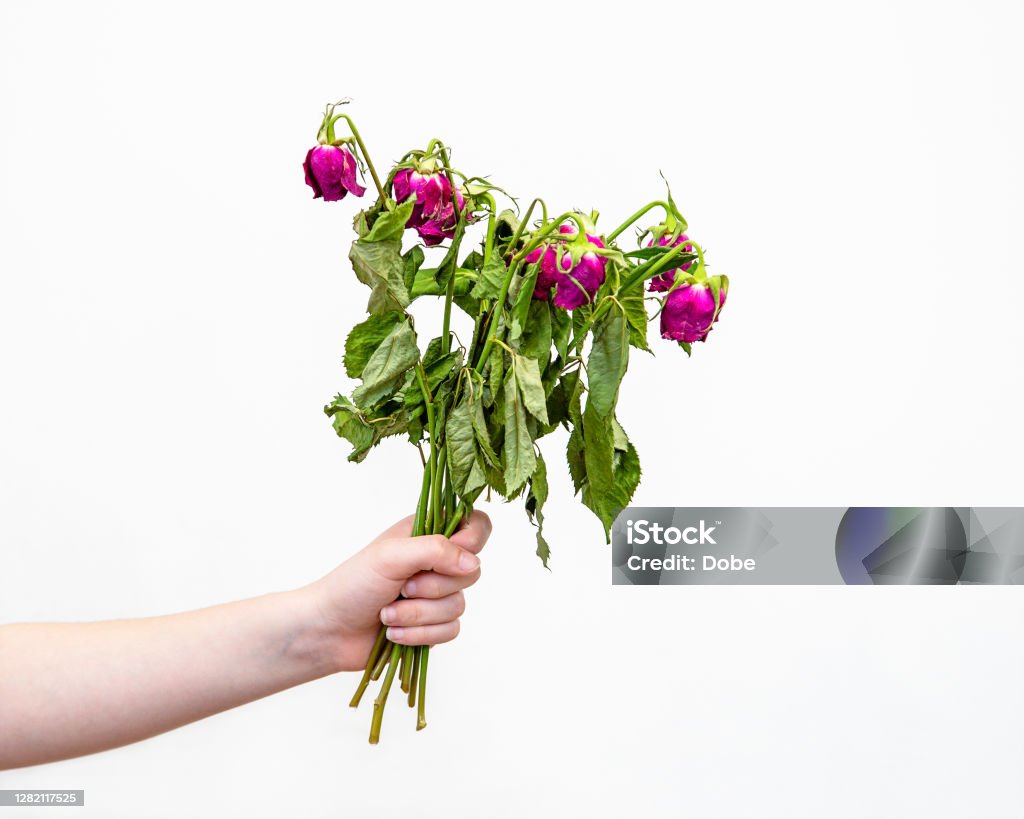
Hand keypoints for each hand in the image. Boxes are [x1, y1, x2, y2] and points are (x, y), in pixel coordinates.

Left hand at [306, 512, 490, 671]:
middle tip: (402, 588)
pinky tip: (394, 633)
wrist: (329, 630)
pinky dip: (419, 634)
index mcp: (427, 534)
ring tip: (388, 614)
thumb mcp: (392, 556)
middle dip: (434, 587)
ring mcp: (436, 595)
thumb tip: (472, 563)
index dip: (472, 541)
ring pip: (459, 606)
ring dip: (419, 615)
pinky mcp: (433, 625)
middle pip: (471, 572)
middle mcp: (436, 562)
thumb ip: (435, 550)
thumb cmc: (352, 584)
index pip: (475, 525)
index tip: (450, 556)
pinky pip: (450, 631)